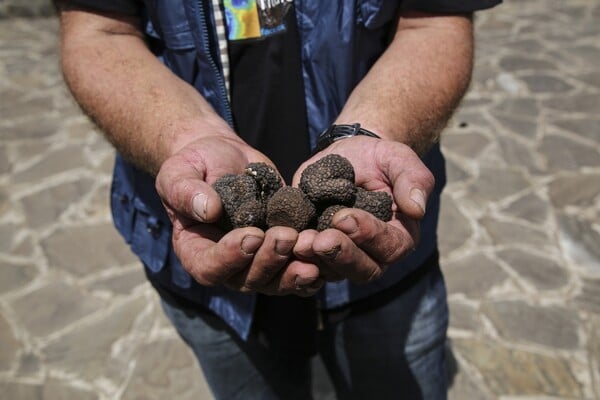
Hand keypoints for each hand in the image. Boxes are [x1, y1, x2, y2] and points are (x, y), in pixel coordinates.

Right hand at [155, 135, 321, 295]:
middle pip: (248, 280)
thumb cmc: (196, 166)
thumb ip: (186, 192)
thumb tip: (207, 210)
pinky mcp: (283, 251)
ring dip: (296, 268)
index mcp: (195, 251)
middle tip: (287, 237)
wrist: (224, 158)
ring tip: (313, 245)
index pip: (209, 269)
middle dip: (270, 261)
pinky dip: (315, 263)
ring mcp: (257, 261)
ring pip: (277, 280)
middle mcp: (227, 264)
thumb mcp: (179, 173)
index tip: (251, 235)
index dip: (230, 257)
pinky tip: (330, 250)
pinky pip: (298, 267)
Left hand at [291, 136, 434, 283]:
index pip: (389, 247)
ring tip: (299, 241)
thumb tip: (417, 209)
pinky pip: (306, 266)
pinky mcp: (315, 251)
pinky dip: (294, 260)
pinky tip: (284, 244)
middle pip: (361, 269)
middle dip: (339, 255)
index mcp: (398, 236)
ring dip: (314, 259)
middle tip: (319, 240)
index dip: (367, 235)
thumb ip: (414, 180)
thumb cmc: (379, 159)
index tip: (343, 217)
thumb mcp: (399, 159)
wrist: (348, 157)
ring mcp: (341, 256)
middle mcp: (372, 254)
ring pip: (331, 272)